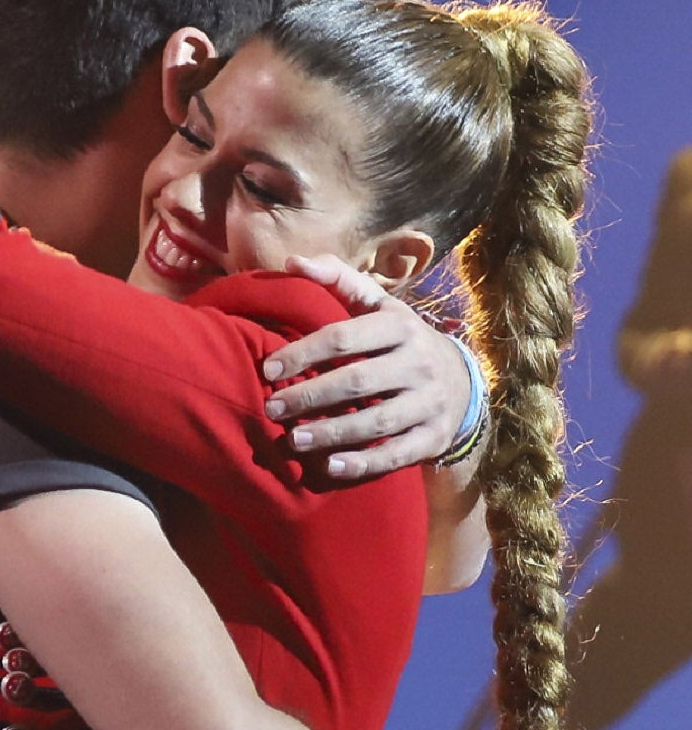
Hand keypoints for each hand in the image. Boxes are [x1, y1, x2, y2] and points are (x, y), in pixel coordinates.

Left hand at [260, 254, 471, 477]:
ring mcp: (429, 402)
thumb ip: (338, 281)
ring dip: (331, 433)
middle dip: (310, 396)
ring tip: (293, 441)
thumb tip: (292, 262)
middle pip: (357, 381)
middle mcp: (418, 363)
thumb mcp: (379, 306)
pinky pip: (397, 454)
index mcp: (400, 326)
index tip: (269, 370)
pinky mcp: (433, 437)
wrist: (461, 380)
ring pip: (376, 422)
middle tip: (272, 409)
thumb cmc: (401, 341)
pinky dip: (364, 463)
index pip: (344, 337)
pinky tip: (331, 467)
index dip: (303, 353)